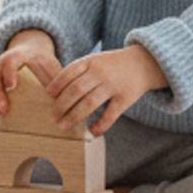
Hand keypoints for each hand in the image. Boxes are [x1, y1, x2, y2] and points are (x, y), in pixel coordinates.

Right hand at [0, 29, 61, 118]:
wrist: (28, 53)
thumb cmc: (41, 63)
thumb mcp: (49, 65)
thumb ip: (54, 77)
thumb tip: (64, 98)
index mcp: (18, 56)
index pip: (10, 62)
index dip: (9, 73)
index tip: (11, 87)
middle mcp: (1, 62)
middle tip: (4, 109)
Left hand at [45, 44, 166, 134]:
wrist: (143, 62)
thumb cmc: (112, 65)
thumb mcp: (95, 60)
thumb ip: (78, 72)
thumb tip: (54, 92)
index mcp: (91, 61)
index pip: (69, 72)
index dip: (57, 84)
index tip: (49, 95)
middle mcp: (101, 72)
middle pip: (76, 90)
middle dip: (62, 105)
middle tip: (54, 116)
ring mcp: (113, 85)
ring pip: (90, 103)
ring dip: (74, 117)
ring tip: (64, 126)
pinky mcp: (125, 98)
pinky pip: (111, 114)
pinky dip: (100, 125)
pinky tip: (91, 132)